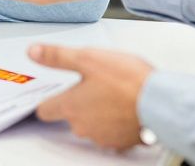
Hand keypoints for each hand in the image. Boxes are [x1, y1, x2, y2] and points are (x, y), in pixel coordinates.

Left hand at [32, 45, 153, 149]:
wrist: (160, 102)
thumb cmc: (127, 81)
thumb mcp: (87, 58)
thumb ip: (57, 57)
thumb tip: (33, 52)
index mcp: (71, 106)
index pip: (44, 110)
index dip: (47, 101)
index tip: (52, 93)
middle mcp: (83, 126)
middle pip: (70, 116)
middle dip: (78, 102)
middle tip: (93, 84)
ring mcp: (102, 136)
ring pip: (91, 124)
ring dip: (98, 111)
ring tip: (112, 93)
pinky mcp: (122, 142)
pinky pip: (112, 132)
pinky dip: (115, 121)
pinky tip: (125, 106)